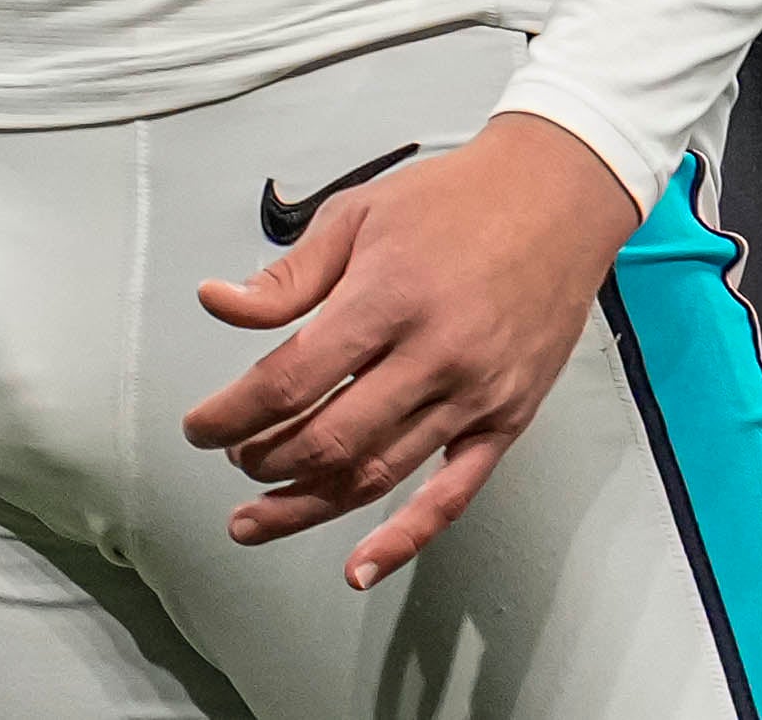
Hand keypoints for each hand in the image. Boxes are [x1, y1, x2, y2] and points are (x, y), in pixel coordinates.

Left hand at [180, 113, 638, 587]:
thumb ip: (289, 276)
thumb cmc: (457, 200)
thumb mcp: (359, 213)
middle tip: (236, 458)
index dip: (232, 415)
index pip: (290, 380)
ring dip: (305, 506)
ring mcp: (474, 392)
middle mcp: (434, 353)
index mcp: (390, 297)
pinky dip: (404, 539)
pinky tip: (359, 567)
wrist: (559, 194)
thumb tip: (218, 304)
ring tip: (256, 518)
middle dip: (264, 460)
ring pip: (376, 475)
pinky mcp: (506, 418)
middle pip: (327, 438)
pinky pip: (453, 495)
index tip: (202, 426)